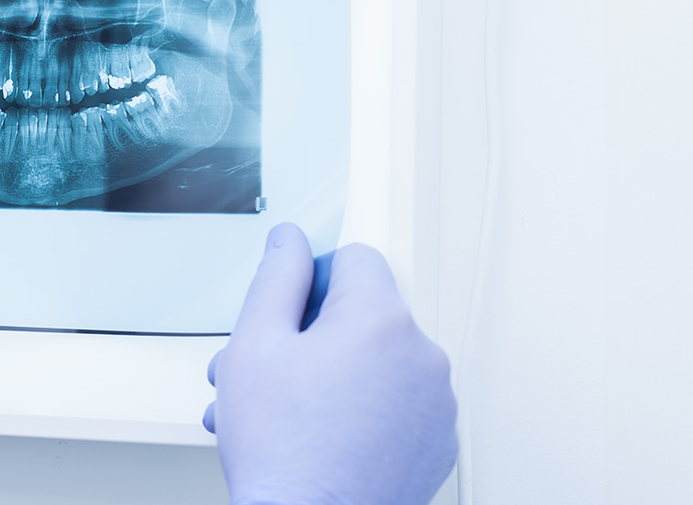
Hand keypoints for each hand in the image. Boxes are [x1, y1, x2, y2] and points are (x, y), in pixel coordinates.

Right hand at [206, 223, 456, 504]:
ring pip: (380, 363)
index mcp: (381, 319)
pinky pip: (400, 405)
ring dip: (336, 376)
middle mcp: (422, 355)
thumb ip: (276, 277)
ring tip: (288, 413)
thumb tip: (289, 241)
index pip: (353, 259)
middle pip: (365, 315)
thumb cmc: (283, 452)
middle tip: (272, 372)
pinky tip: (323, 435)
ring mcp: (437, 403)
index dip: (309, 281)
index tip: (288, 315)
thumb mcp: (254, 344)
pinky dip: (366, 412)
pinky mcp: (438, 443)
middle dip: (314, 335)